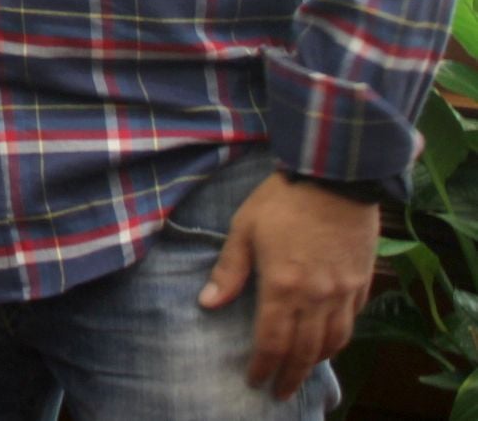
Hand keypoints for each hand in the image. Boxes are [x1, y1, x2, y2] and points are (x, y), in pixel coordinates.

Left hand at [199, 173, 378, 398]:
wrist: (337, 177)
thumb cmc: (282, 200)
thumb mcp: (243, 229)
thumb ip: (228, 270)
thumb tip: (207, 303)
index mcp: (283, 287)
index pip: (272, 342)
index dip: (263, 366)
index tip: (254, 380)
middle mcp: (317, 297)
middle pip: (305, 351)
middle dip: (291, 375)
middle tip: (281, 392)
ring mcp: (344, 291)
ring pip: (334, 340)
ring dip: (317, 360)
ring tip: (303, 369)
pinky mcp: (362, 280)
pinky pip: (352, 320)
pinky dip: (340, 337)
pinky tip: (330, 339)